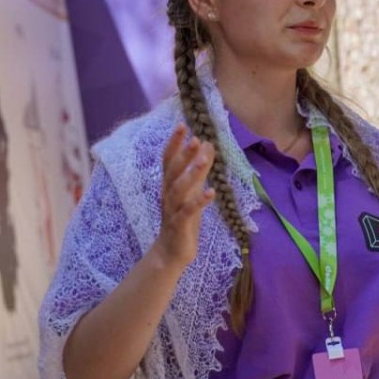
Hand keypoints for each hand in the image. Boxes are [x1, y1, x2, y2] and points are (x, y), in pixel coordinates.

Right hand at [152, 124, 215, 269]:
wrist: (171, 253)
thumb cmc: (182, 219)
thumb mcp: (192, 191)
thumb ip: (199, 169)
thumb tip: (208, 144)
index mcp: (169, 186)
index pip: (168, 160)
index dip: (173, 143)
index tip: (182, 125)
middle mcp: (167, 195)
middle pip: (172, 172)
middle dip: (183, 156)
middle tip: (195, 140)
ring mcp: (172, 210)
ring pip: (179, 190)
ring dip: (191, 175)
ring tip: (204, 161)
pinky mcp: (179, 225)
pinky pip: (188, 212)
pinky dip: (198, 202)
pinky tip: (211, 192)